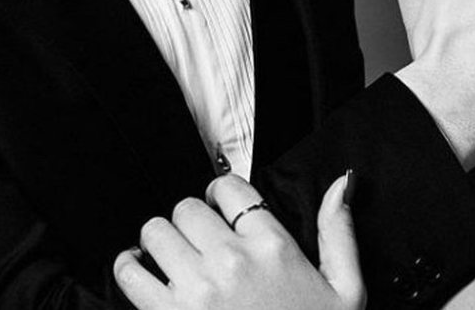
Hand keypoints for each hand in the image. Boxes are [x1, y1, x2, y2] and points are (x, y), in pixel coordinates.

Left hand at [114, 174, 364, 309]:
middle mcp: (232, 260)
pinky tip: (140, 270)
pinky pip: (130, 272)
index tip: (219, 207)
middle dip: (191, 219)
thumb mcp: (345, 291)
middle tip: (198, 239)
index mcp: (273, 247)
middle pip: (188, 207)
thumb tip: (341, 183)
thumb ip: (338, 231)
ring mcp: (197, 289)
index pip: (230, 188)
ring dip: (161, 240)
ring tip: (171, 255)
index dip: (221, 193)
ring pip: (157, 231)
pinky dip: (129, 266)